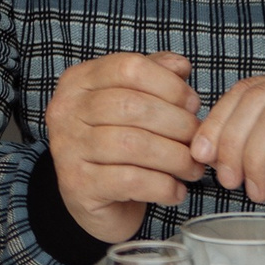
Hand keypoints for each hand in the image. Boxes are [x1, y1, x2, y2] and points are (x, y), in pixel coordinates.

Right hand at [43, 52, 205, 244]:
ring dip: (175, 158)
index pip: (128, 68)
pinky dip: (163, 186)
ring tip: (193, 168)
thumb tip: (180, 66)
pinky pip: (130, 181)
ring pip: (132, 144)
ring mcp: (67, 148)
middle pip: (132, 105)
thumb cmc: (118, 146)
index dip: (169, 84)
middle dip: (177, 124)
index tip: (192, 105)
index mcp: (78, 81)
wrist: (92, 199)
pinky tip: (176, 190)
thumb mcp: (133, 103)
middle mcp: (65, 110)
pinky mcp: (78, 186)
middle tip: (198, 142)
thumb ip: (154, 78)